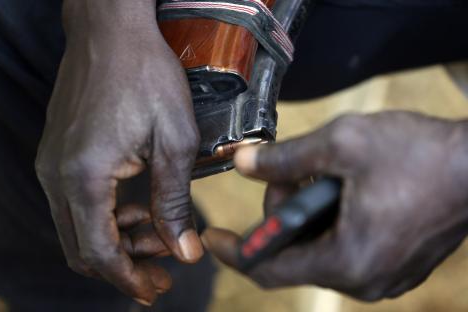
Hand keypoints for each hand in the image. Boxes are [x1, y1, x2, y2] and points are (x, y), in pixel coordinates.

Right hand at [35, 0, 201, 304]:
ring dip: (118, 241)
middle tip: (163, 269)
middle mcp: (57, 176)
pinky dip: (108, 217)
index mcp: (85, 177)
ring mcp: (53, 164)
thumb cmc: (146, 77)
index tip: (155, 290)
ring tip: (159, 235)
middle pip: (83, 248)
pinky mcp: (58, 153)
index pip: (100, 252)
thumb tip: (185, 251)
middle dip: (124, 266)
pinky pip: (76, 203)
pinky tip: (138, 208)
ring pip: (78, 228)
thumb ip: (175, 202)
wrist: (112, 31)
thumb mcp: (175, 141)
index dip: (128, 279)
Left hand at [202, 111, 467, 300]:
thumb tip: (242, 163)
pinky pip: (342, 250)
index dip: (234, 252)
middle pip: (293, 255)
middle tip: (289, 172)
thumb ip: (284, 158)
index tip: (211, 239)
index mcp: (347, 259)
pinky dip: (328, 222)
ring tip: (320, 174)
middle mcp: (365, 281)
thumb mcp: (342, 144)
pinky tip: (340, 190)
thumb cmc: (419, 154)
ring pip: (318, 251)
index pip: (268, 268)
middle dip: (280, 213)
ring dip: (306, 215)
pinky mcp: (394, 265)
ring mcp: (382, 277)